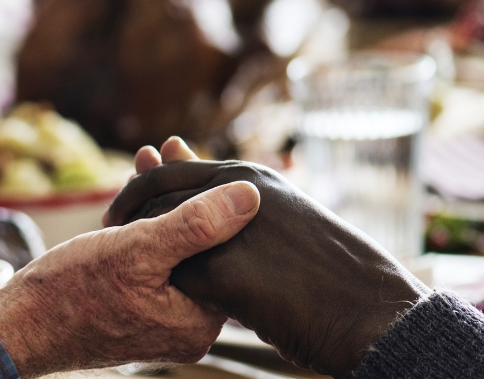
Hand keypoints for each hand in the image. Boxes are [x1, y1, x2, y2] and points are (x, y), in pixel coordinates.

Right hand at [0, 180, 260, 377]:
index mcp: (199, 321)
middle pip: (199, 246)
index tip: (199, 156)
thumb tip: (250, 197)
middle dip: (184, 192)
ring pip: (173, 248)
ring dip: (160, 202)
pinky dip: (143, 224)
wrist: (17, 326)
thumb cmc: (71, 293)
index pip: (227, 251)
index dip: (215, 199)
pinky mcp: (136, 307)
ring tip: (147, 159)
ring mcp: (160, 317)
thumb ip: (196, 226)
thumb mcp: (138, 250)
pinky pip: (150, 259)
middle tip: (170, 148)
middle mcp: (185, 325)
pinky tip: (130, 193)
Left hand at [105, 140, 428, 378]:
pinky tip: (149, 300)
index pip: (178, 169)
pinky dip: (158, 286)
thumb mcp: (294, 225)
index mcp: (254, 179)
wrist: (376, 314)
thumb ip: (256, 215)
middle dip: (128, 209)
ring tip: (117, 264)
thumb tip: (240, 215)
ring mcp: (230, 229)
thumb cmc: (342, 277)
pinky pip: (173, 275)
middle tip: (107, 229)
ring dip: (137, 246)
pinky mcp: (225, 273)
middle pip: (156, 193)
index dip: (147, 183)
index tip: (125, 200)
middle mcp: (237, 194)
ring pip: (158, 231)